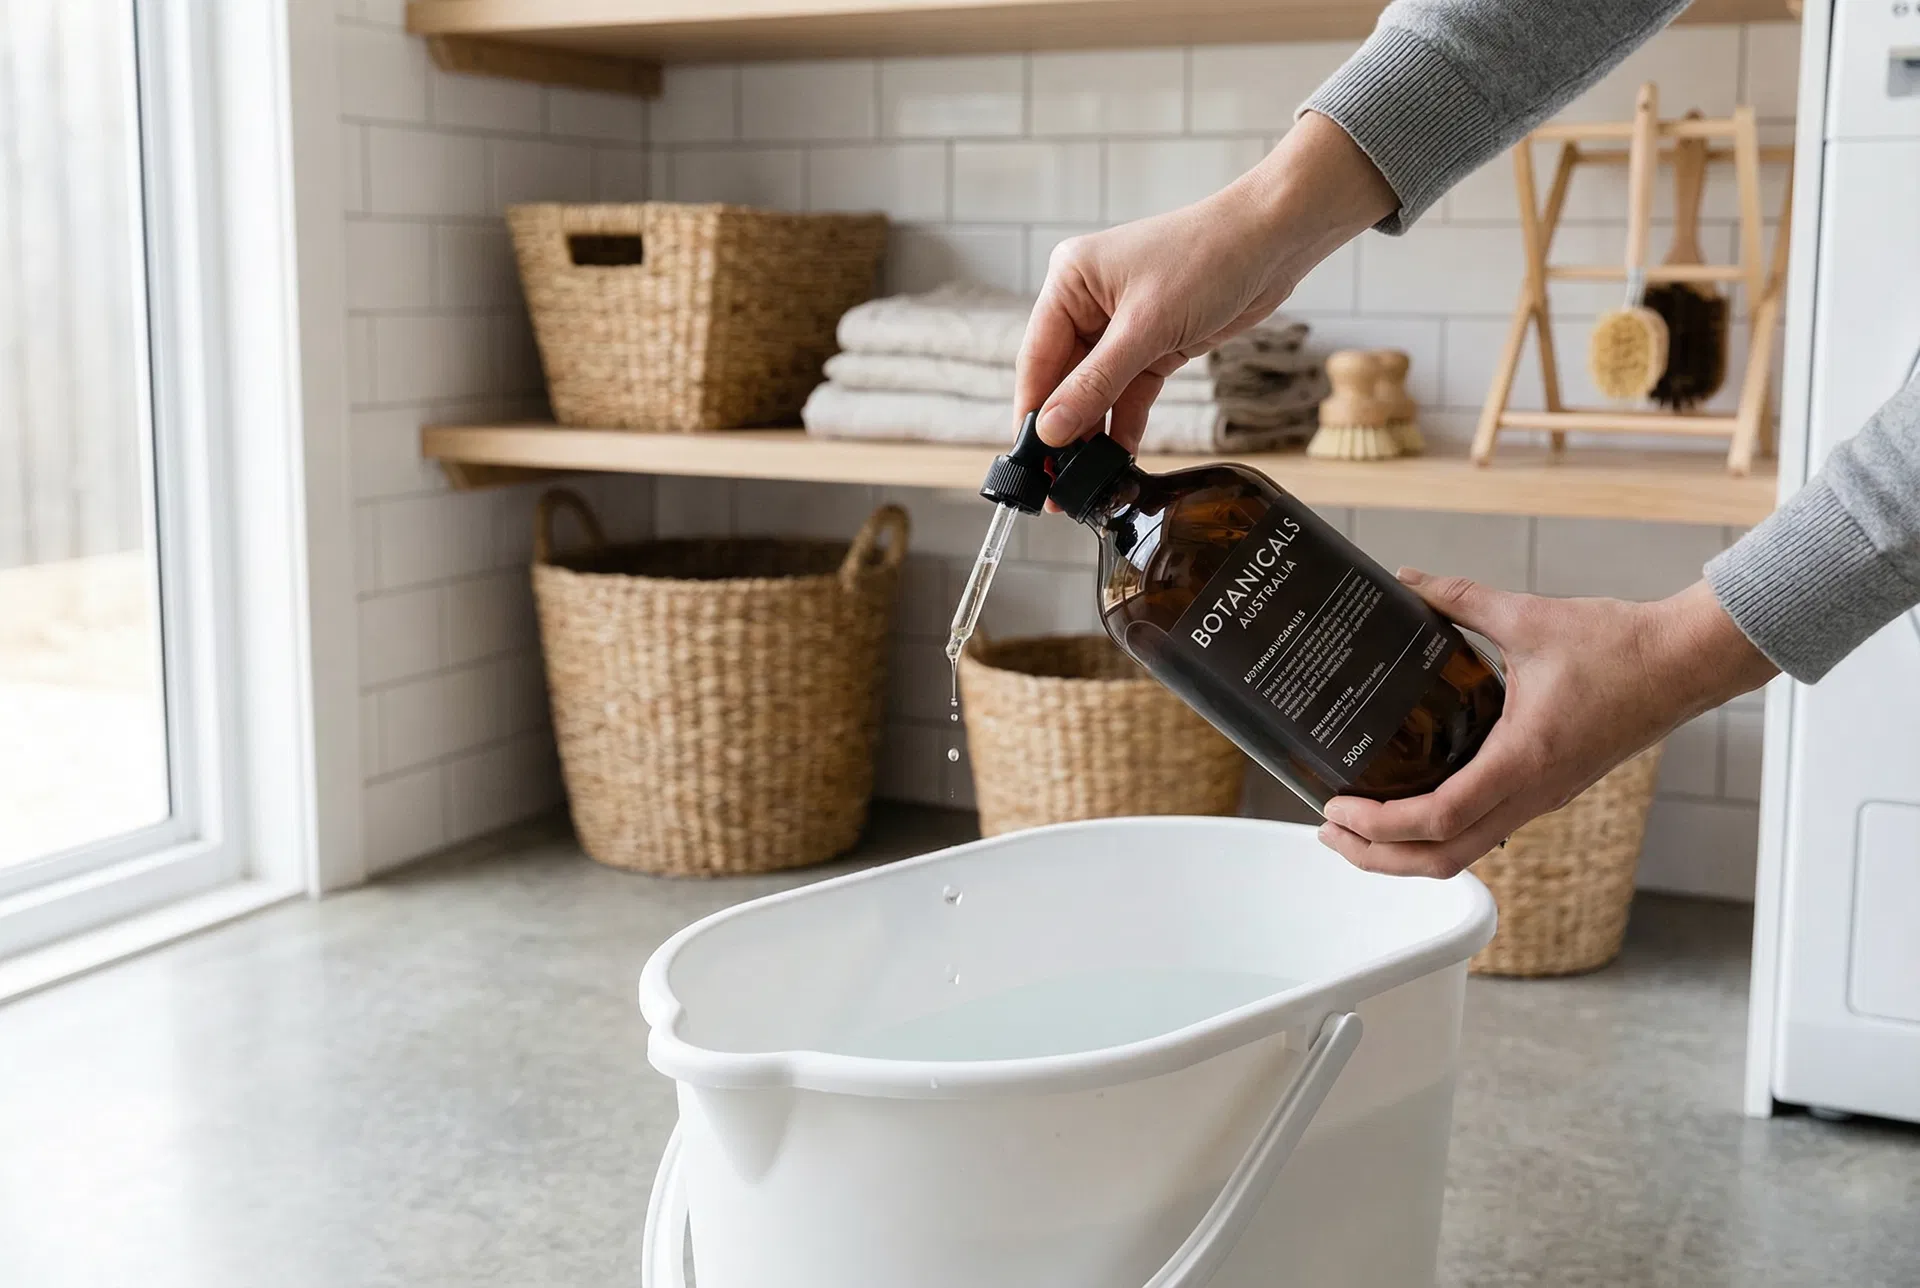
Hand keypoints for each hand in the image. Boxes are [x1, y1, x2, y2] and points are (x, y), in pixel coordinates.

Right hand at [1015, 111, 1396, 451]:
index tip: (1030, 462)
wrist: (1272, 241)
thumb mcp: (1146, 328)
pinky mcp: (1152, 343)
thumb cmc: (1207, 258)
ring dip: (1093, 434)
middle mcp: (1086, 303)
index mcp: (1069, 283)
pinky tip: (1119, 459)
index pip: (1036, 359)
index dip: (1032, 413)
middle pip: (1062, 380)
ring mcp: (1119, 326)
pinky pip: (1127, 392)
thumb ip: (1096, 383)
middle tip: (1056, 484)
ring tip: (1087, 481)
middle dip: (1063, 431)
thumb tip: (1051, 431)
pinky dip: (1124, 423)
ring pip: (1095, 392)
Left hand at [1316, 572, 1778, 878]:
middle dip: (1378, 858)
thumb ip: (1459, 598)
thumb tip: (1407, 578)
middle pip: (1443, 859)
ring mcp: (1542, 798)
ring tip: (1356, 829)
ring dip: (1406, 853)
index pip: (1439, 818)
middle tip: (1328, 832)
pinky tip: (1408, 805)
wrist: (1687, 662)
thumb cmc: (1621, 644)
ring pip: (1465, 853)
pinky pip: (1485, 831)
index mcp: (1523, 759)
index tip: (1336, 807)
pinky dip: (1438, 835)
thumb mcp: (1528, 617)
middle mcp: (1532, 792)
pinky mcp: (1548, 790)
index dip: (1380, 825)